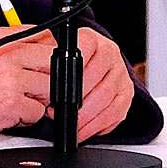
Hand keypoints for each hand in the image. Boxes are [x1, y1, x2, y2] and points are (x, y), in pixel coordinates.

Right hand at [0, 26, 135, 147]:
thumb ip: (7, 47)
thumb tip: (36, 51)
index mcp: (0, 36)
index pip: (44, 36)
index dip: (49, 54)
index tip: (44, 66)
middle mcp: (9, 53)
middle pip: (54, 62)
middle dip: (49, 79)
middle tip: (34, 89)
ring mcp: (13, 78)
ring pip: (50, 89)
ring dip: (38, 100)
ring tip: (16, 102)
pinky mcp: (13, 103)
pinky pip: (38, 113)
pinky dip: (27, 118)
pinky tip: (8, 114)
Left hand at [61, 28, 134, 142]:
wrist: (93, 62)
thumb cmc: (70, 62)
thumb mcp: (57, 54)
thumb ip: (51, 63)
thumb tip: (39, 80)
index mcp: (91, 39)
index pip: (81, 53)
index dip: (68, 76)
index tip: (55, 92)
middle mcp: (109, 53)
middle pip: (93, 80)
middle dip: (73, 102)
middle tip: (57, 112)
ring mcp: (120, 73)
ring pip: (105, 100)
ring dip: (85, 117)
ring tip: (69, 123)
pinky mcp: (127, 93)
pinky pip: (114, 114)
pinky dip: (97, 126)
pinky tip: (84, 128)